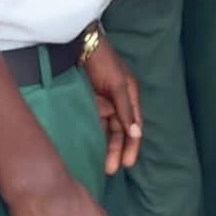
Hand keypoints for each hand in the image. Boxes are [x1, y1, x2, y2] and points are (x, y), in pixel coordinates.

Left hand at [83, 36, 142, 174]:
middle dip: (118, 151)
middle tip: (112, 170)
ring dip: (106, 147)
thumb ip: (126, 109)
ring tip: (102, 166)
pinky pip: (93, 124)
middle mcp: (118, 103)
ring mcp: (102, 104)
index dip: (132, 145)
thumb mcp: (117, 84)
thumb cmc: (103, 60)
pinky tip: (90, 149)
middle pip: (120, 132)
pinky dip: (94, 136)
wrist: (79, 44)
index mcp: (130, 97)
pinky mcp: (88, 103)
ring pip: (106, 131)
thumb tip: (136, 133)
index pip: (134, 127)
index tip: (128, 163)